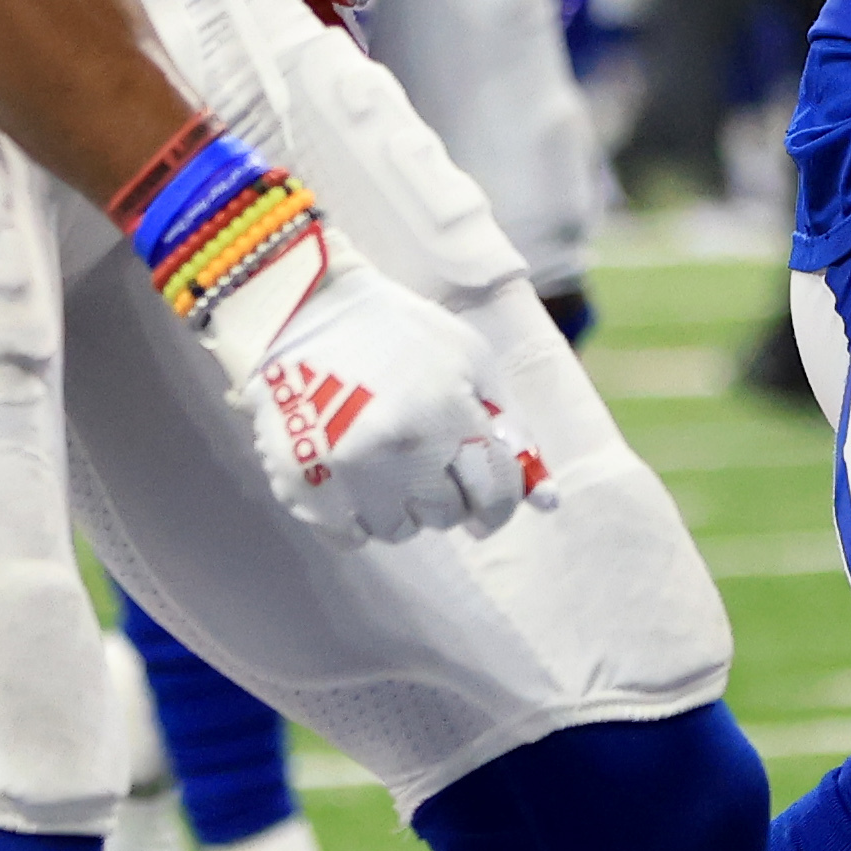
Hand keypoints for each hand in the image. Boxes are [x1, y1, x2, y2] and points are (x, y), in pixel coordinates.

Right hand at [196, 233, 546, 543]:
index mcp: (447, 414)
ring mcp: (347, 471)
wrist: (303, 312)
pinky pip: (349, 537)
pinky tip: (353, 477)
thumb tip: (546, 501)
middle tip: (427, 460)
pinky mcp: (303, 485)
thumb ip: (510, 431)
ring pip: (398, 530)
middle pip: (446, 515)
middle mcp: (399, 448)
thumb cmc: (399, 335)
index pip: (494, 494)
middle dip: (447, 494)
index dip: (498, 504)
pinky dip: (357, 517)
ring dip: (402, 507)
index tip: (488, 502)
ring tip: (386, 461)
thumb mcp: (471, 363)